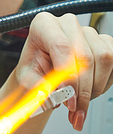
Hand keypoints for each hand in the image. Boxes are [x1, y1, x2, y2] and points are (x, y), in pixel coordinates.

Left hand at [15, 12, 112, 130]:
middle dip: (82, 90)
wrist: (42, 70)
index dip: (69, 77)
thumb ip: (39, 89)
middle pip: (85, 56)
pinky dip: (105, 82)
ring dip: (95, 88)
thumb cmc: (34, 70)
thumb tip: (55, 98)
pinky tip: (90, 90)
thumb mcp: (28, 81)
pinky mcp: (104, 41)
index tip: (69, 100)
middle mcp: (67, 23)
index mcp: (44, 25)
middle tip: (75, 110)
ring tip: (80, 101)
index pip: (62, 47)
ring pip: (104, 59)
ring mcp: (88, 31)